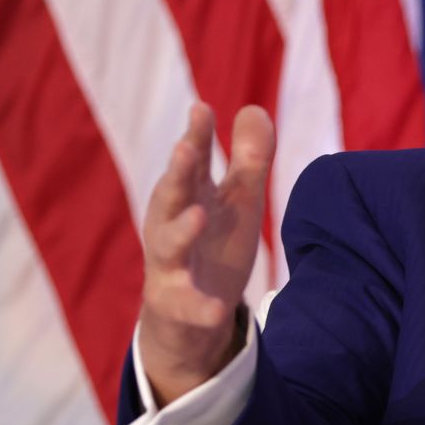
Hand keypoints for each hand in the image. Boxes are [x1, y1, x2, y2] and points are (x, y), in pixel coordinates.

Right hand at [137, 102, 274, 406]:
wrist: (190, 316)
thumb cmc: (213, 245)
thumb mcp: (237, 201)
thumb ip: (249, 159)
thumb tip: (256, 108)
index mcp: (189, 196)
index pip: (193, 161)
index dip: (197, 136)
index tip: (202, 108)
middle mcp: (172, 225)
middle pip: (172, 195)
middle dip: (177, 172)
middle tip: (185, 147)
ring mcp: (171, 265)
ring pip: (168, 245)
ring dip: (181, 230)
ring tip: (197, 214)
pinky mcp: (178, 304)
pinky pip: (188, 306)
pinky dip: (201, 307)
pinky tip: (218, 310)